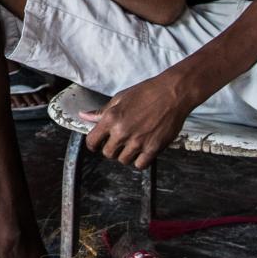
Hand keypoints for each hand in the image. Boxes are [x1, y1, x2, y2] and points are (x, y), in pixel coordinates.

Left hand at [79, 71, 196, 170]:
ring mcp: (138, 141)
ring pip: (123, 160)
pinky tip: (143, 151)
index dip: (93, 144)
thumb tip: (84, 116)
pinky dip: (140, 161)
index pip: (92, 141)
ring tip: (133, 144)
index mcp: (111, 118)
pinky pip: (140, 165)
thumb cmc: (147, 92)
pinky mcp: (153, 148)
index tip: (97, 144)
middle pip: (108, 154)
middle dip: (112, 149)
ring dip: (126, 155)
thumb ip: (102, 111)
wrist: (172, 93)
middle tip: (120, 141)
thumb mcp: (120, 98)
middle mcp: (122, 132)